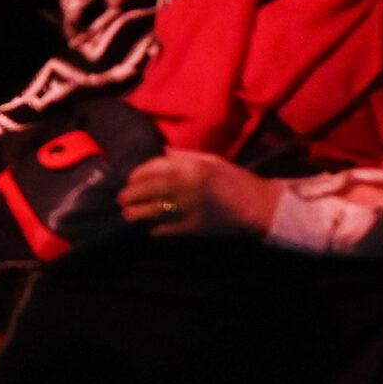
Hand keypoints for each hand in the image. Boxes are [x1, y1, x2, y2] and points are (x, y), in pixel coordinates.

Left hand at [118, 149, 278, 238]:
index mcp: (188, 166)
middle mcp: (183, 186)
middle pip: (146, 190)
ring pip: (152, 211)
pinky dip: (156, 229)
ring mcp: (187, 208)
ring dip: (136, 213)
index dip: (137, 175)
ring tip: (128, 214)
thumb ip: (184, 156)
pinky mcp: (193, 228)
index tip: (130, 180)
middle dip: (130, 195)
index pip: (151, 168)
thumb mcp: (210, 160)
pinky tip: (151, 228)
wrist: (259, 206)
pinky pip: (167, 230)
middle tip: (122, 199)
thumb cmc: (235, 179)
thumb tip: (162, 153)